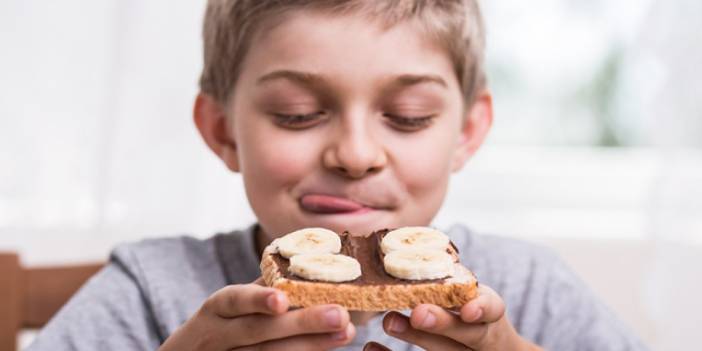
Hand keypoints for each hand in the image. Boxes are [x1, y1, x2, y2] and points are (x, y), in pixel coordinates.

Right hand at [159, 279, 354, 350]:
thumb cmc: (224, 323)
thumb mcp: (232, 303)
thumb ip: (263, 284)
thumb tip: (310, 254)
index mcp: (218, 308)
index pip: (235, 300)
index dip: (257, 300)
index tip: (282, 299)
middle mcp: (220, 336)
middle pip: (260, 331)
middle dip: (303, 324)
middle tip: (340, 314)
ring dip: (312, 344)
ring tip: (346, 331)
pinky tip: (327, 347)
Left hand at [364, 284, 540, 350]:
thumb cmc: (468, 314)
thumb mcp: (468, 296)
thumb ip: (448, 281)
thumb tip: (405, 247)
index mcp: (489, 314)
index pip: (493, 310)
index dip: (483, 310)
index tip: (468, 310)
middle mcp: (480, 339)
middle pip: (468, 335)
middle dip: (443, 324)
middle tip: (418, 312)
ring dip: (415, 338)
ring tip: (389, 321)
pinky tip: (371, 347)